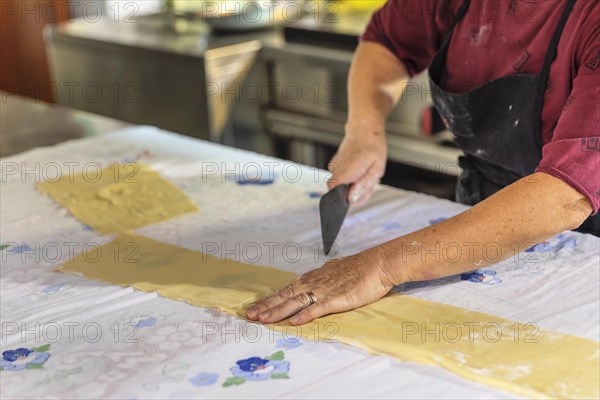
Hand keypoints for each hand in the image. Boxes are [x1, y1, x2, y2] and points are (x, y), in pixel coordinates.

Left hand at [245, 247, 394, 324]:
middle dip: (266, 306)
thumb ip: (320, 278)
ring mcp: (324, 291)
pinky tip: (293, 322)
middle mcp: (314, 283)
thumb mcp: (333, 271)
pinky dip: (304, 315)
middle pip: (285, 296)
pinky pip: (317, 308)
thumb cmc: (358, 268)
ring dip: (278, 311)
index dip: (270, 299)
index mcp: (313, 278)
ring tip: (263, 320)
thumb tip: (309, 281)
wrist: (377, 264)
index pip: (286, 290)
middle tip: (249, 315)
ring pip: (295, 302)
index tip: (255, 307)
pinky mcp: (336, 299)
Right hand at [327, 120, 386, 205]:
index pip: (335, 194)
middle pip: (341, 193)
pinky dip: (353, 178)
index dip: (348, 199)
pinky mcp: (334, 166)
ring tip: (366, 172)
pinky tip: (360, 169)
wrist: (364, 129)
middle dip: (356, 192)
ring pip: (343, 186)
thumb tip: (351, 199)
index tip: (360, 192)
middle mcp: (336, 170)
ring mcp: (334, 167)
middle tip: (368, 180)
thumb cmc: (372, 146)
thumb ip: (363, 186)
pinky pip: (343, 179)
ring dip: (356, 184)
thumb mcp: (376, 169)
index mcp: (346, 171)